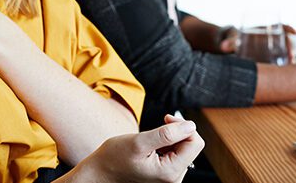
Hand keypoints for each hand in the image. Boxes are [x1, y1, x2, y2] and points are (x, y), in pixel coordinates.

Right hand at [76, 114, 203, 182]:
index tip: (166, 119)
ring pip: (183, 149)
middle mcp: (173, 180)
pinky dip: (165, 146)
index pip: (195, 143)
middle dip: (177, 132)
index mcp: (170, 173)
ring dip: (170, 139)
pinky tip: (151, 147)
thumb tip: (190, 125)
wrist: (100, 173)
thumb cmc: (114, 159)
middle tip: (159, 125)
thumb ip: (167, 134)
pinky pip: (174, 155)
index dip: (183, 126)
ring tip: (150, 141)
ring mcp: (169, 179)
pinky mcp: (165, 176)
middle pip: (190, 146)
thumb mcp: (139, 142)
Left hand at [220, 25, 295, 63]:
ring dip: (290, 60)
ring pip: (287, 53)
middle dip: (291, 48)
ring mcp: (274, 50)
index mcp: (265, 30)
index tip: (295, 32)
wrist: (233, 46)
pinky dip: (286, 68)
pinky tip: (287, 77)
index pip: (281, 26)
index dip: (289, 28)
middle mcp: (273, 39)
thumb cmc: (235, 39)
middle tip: (291, 58)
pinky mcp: (272, 60)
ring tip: (290, 68)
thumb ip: (229, 43)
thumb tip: (222, 47)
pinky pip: (282, 63)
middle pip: (287, 41)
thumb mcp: (233, 40)